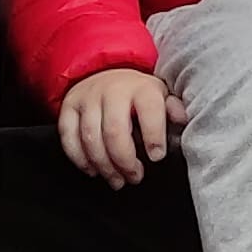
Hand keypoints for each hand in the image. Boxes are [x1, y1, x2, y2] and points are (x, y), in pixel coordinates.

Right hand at [59, 66, 180, 184]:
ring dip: (104, 166)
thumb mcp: (160, 95)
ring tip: (117, 180)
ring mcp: (87, 98)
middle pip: (114, 131)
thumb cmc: (137, 93)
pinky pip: (68, 137)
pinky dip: (80, 159)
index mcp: (141, 88)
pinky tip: (93, 170)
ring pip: (91, 138)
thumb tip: (183, 119)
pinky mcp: (68, 107)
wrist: (105, 71)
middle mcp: (112, 90)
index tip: (157, 157)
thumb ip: (172, 109)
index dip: (154, 137)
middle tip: (135, 177)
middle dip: (125, 161)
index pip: (148, 111)